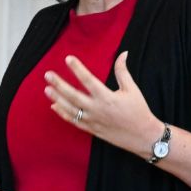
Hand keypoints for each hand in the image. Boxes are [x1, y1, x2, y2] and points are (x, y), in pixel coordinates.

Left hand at [44, 51, 160, 158]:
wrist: (143, 136)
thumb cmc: (139, 111)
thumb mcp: (132, 89)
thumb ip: (123, 71)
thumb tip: (123, 53)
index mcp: (107, 97)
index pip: (88, 80)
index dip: (77, 68)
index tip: (68, 58)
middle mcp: (97, 109)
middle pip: (73, 95)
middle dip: (59, 84)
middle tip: (48, 75)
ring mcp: (93, 121)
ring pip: (70, 109)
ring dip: (57, 99)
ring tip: (47, 89)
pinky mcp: (92, 130)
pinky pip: (74, 121)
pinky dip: (63, 114)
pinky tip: (54, 106)